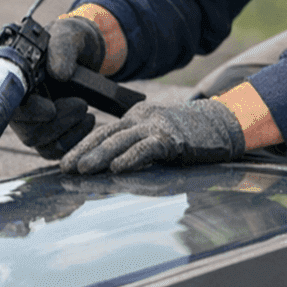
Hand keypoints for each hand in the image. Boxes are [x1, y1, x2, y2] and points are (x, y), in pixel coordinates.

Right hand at [10, 16, 107, 158]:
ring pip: (43, 145)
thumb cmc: (71, 39)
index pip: (11, 107)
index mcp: (15, 80)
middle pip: (28, 132)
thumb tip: (59, 74)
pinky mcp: (50, 131)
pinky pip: (57, 149)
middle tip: (82, 105)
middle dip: (58, 122)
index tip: (50, 109)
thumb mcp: (69, 34)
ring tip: (88, 113)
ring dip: (69, 133)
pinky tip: (89, 122)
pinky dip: (75, 140)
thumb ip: (63, 48)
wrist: (85, 50)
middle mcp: (20, 104)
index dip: (29, 113)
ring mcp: (34, 121)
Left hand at [60, 100, 244, 173]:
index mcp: (135, 117)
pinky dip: (132, 158)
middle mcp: (142, 118)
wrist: (222, 124)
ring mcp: (157, 126)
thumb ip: (135, 146)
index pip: (102, 132)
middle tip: (64, 167)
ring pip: (122, 140)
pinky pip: (148, 148)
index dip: (81, 146)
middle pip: (107, 134)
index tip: (64, 163)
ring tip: (82, 169)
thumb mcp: (155, 137)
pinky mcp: (173, 138)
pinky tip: (118, 169)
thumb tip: (109, 168)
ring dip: (100, 155)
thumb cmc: (188, 136)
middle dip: (83, 151)